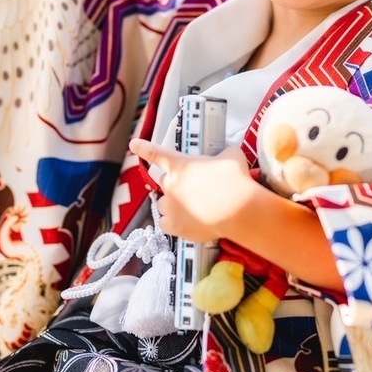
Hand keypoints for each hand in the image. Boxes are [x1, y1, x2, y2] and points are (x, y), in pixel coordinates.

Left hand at [129, 138, 253, 241]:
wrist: (239, 209)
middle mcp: (170, 185)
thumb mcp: (231, 155)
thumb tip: (225, 155)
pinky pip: (166, 224)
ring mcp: (171, 207)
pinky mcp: (175, 227)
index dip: (143, 148)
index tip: (133, 145)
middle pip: (164, 182)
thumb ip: (222, 154)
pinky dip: (173, 222)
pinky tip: (186, 222)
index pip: (156, 153)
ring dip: (174, 204)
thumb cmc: (235, 179)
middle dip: (176, 184)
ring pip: (164, 204)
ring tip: (194, 207)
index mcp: (180, 164)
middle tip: (194, 189)